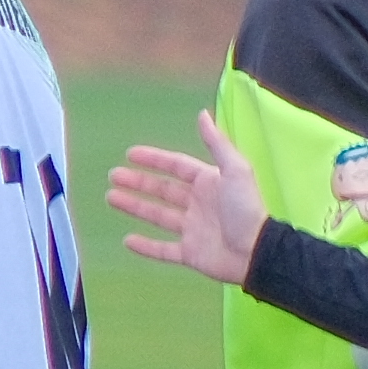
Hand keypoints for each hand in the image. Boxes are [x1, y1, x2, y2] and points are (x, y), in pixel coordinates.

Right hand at [104, 129, 264, 286]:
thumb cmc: (245, 208)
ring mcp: (192, 230)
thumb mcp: (235, 170)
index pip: (176, 167)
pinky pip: (163, 250)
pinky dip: (145, 247)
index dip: (154, 159)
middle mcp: (198, 204)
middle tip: (113, 176)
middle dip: (138, 182)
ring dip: (135, 206)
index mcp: (208, 183)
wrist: (255, 250)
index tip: (130, 154)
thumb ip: (217, 144)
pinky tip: (127, 240)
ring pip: (157, 216)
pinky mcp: (189, 253)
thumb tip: (202, 114)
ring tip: (111, 198)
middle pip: (162, 190)